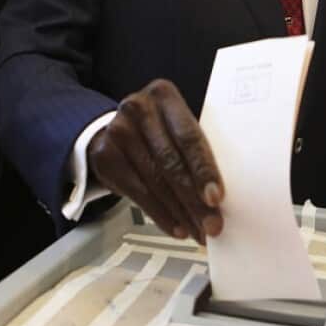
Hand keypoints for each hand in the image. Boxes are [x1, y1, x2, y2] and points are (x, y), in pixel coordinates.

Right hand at [87, 79, 223, 243]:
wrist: (116, 127)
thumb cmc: (159, 129)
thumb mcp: (177, 125)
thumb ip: (196, 148)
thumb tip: (221, 195)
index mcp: (164, 95)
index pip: (189, 137)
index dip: (204, 170)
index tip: (216, 198)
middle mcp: (138, 109)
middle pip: (172, 162)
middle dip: (194, 200)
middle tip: (212, 225)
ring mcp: (117, 131)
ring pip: (155, 181)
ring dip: (180, 212)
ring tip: (198, 231)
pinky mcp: (104, 156)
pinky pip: (137, 193)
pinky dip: (161, 215)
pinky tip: (177, 227)